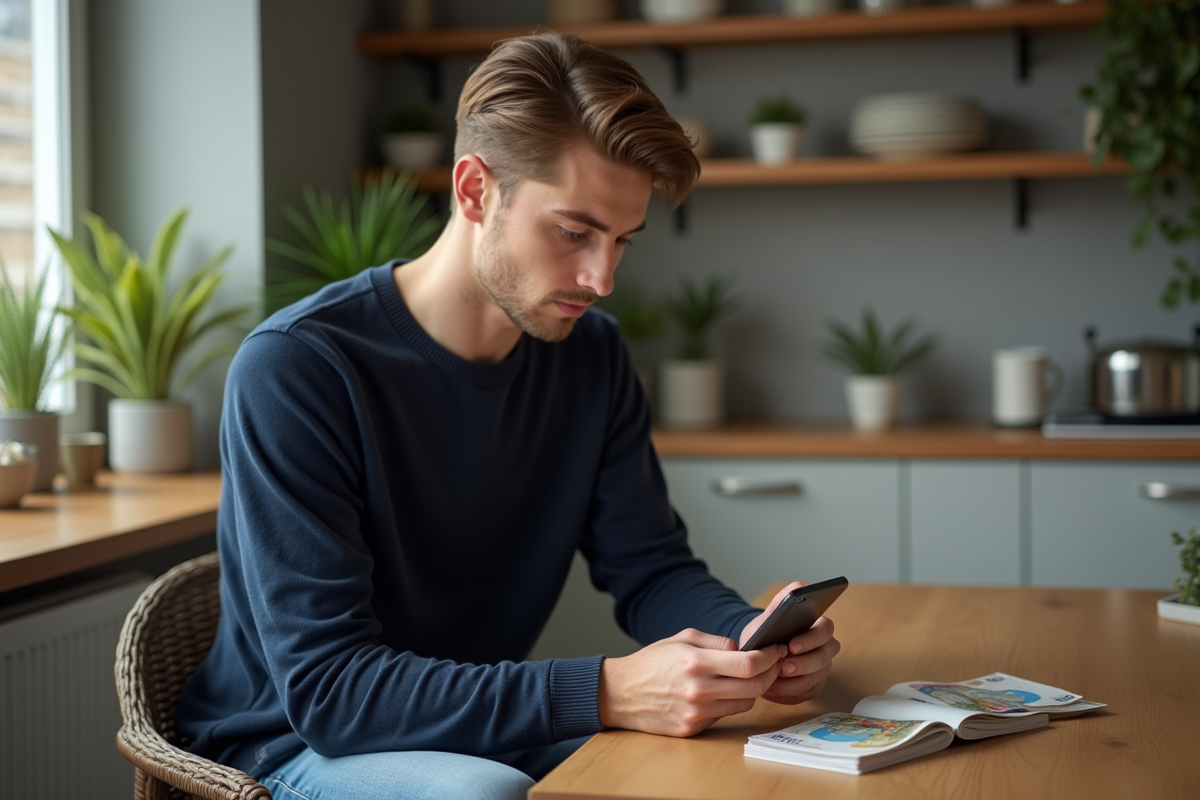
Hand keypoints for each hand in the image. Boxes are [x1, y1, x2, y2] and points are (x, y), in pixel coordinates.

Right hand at [598, 628, 784, 736]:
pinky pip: (724, 715)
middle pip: (755, 687)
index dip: (770, 657)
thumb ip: (716, 642)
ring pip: (744, 703)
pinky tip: (723, 691)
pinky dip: (730, 702)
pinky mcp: (692, 728)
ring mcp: (696, 713)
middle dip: (771, 674)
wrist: (620, 694)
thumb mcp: (682, 638)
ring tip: (747, 677)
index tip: (776, 650)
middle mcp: (698, 690)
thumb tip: (743, 650)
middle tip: (773, 664)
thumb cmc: (652, 662)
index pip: (749, 664)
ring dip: (752, 690)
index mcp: (696, 662)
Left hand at [739, 581, 840, 704]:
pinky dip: (789, 692)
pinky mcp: (813, 686)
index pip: (825, 630)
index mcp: (818, 626)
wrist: (757, 652)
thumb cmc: (766, 630)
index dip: (811, 638)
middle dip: (804, 663)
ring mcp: (821, 668)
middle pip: (824, 656)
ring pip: (816, 677)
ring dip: (794, 680)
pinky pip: (806, 692)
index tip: (792, 644)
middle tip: (784, 666)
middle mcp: (825, 647)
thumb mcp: (770, 613)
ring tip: (773, 681)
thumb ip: (783, 600)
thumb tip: (799, 589)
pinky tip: (773, 689)